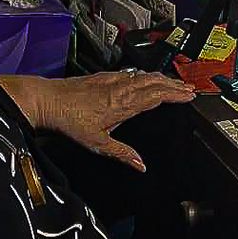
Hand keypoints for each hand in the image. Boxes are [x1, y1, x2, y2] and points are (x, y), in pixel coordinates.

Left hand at [5, 71, 195, 170]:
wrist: (47, 100)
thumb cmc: (69, 121)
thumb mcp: (97, 143)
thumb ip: (122, 153)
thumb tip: (141, 166)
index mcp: (124, 104)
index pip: (157, 96)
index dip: (175, 95)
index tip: (190, 95)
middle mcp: (121, 88)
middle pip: (154, 82)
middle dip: (174, 84)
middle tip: (189, 87)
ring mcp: (112, 80)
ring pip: (143, 75)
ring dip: (161, 78)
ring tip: (173, 81)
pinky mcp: (102, 76)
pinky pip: (130, 73)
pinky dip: (143, 74)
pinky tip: (143, 77)